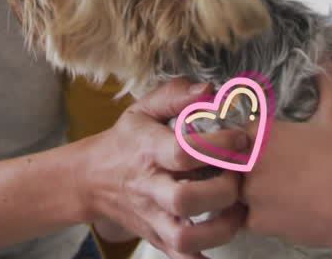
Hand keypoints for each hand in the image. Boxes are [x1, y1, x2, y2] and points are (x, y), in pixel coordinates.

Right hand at [79, 78, 248, 258]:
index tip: (240, 138)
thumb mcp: (143, 110)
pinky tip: (225, 239)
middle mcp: (149, 188)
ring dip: (222, 228)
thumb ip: (175, 95)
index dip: (217, 145)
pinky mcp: (158, 240)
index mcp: (148, 151)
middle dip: (223, 189)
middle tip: (241, 176)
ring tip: (240, 210)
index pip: (183, 152)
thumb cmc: (126, 141)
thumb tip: (209, 90)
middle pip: (185, 199)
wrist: (91, 180)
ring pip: (186, 237)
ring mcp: (153, 218)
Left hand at [241, 59, 331, 254]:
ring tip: (262, 189)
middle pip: (223, 159)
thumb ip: (327, 81)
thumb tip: (326, 53)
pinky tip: (272, 211)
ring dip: (239, 190)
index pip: (229, 129)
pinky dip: (252, 216)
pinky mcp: (256, 221)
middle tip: (250, 166)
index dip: (236, 136)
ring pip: (228, 190)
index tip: (245, 141)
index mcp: (260, 132)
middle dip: (231, 162)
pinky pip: (241, 218)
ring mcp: (249, 193)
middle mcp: (247, 160)